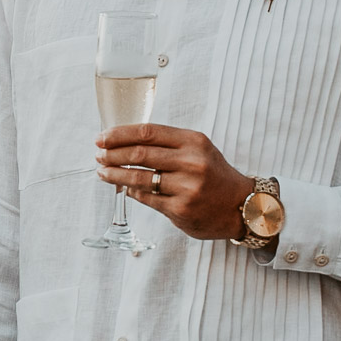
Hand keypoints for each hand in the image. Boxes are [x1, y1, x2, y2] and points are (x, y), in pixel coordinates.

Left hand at [97, 123, 251, 240]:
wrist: (241, 206)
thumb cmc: (214, 175)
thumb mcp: (198, 149)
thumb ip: (168, 144)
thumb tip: (125, 142)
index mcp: (193, 141)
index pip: (148, 132)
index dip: (120, 134)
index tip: (102, 137)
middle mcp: (191, 162)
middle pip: (140, 154)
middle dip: (112, 154)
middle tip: (98, 155)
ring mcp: (186, 187)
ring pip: (139, 178)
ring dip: (115, 175)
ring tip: (103, 172)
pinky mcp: (180, 209)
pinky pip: (147, 198)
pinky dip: (131, 192)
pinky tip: (124, 188)